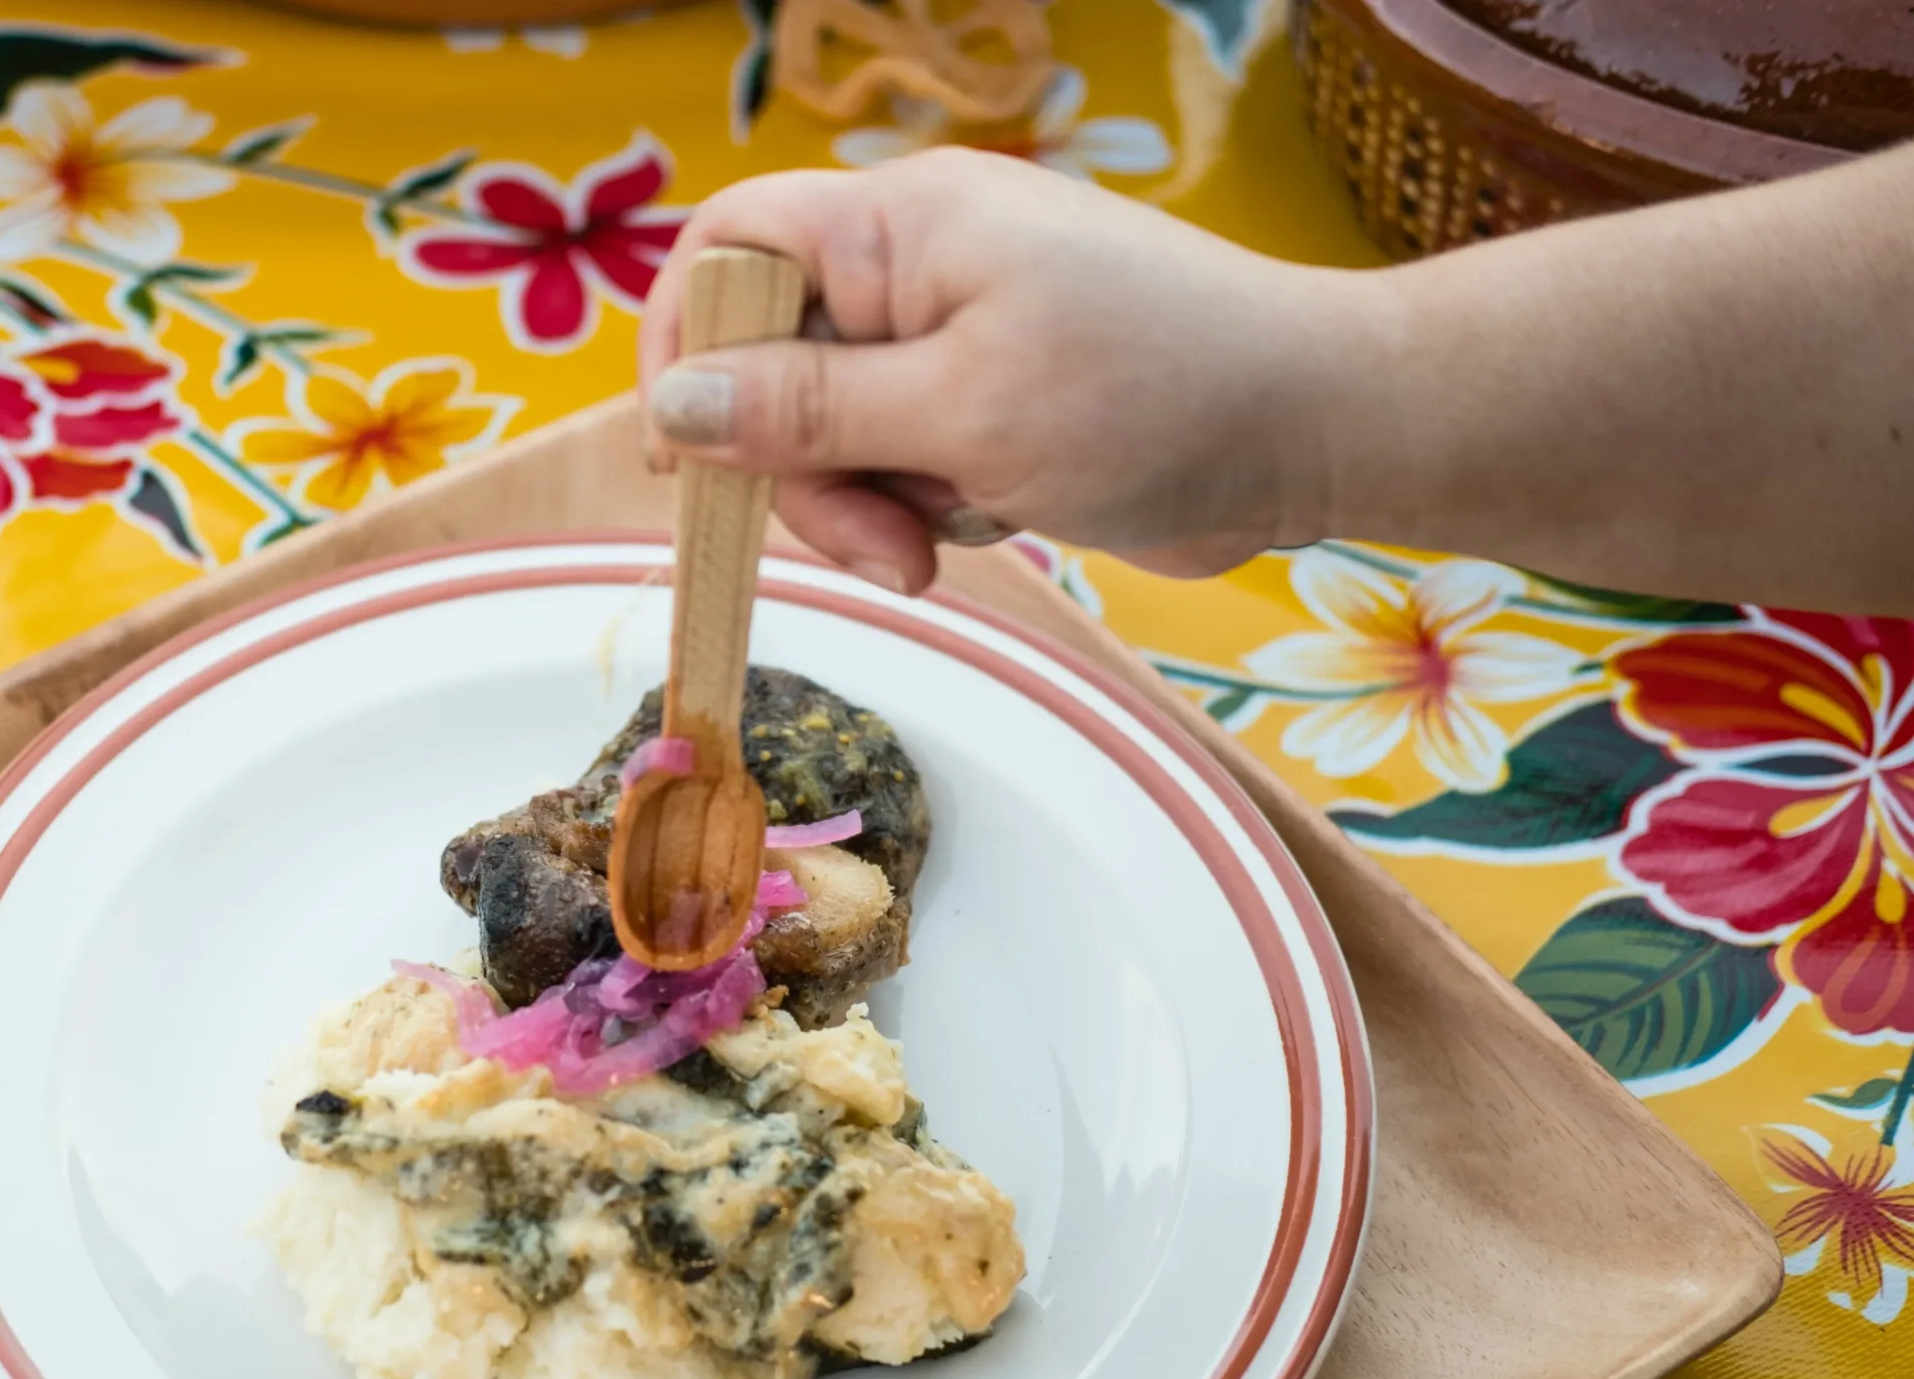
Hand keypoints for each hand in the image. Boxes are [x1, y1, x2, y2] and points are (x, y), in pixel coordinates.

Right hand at [637, 149, 1361, 594]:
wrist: (1315, 432)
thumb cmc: (1153, 398)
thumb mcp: (957, 414)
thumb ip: (806, 412)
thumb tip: (673, 406)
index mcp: (900, 225)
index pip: (729, 247)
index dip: (685, 344)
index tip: (691, 458)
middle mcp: (916, 265)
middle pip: (775, 362)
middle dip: (805, 468)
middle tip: (877, 542)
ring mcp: (957, 331)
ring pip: (837, 428)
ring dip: (871, 504)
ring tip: (942, 544)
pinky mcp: (993, 396)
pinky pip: (904, 456)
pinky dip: (929, 503)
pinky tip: (998, 517)